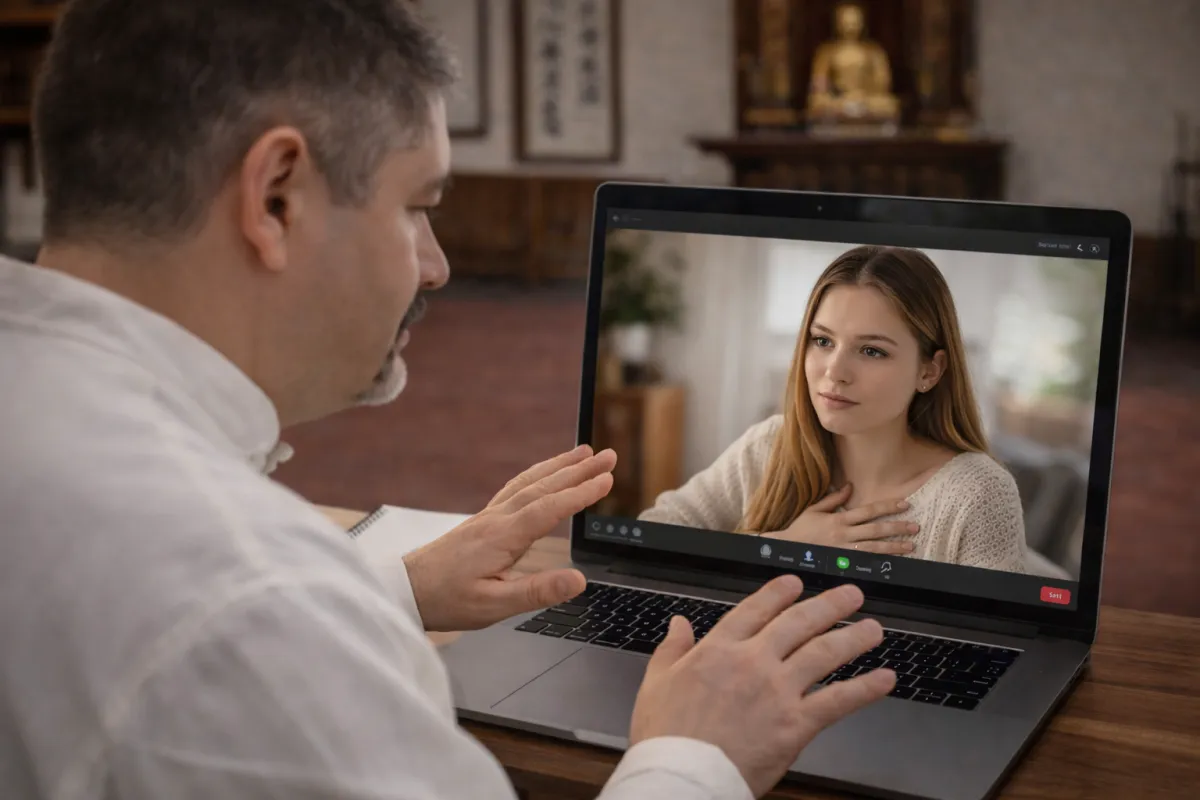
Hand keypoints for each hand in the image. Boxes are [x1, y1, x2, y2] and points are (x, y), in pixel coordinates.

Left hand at [403, 445, 615, 631]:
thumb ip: (538, 592)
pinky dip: (537, 475)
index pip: (549, 508)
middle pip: (544, 487)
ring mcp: (489, 516)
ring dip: (559, 466)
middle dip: (579, 470)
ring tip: (584, 453)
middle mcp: (497, 518)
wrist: (404, 589)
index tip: (608, 480)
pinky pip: (516, 488)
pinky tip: (545, 473)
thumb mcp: (494, 606)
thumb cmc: (446, 600)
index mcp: (502, 537)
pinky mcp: (483, 520)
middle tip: (609, 456)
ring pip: (530, 483)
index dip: (581, 494)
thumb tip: (578, 580)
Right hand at [630, 577, 894, 797]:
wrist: (683, 774)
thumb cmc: (667, 735)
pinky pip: (839, 700)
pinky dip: (865, 688)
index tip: (796, 583)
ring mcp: (778, 690)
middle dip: (829, 605)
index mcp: (718, 649)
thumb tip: (678, 624)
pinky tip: (885, 679)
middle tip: (851, 595)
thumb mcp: (657, 682)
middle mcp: (753, 661)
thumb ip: (671, 649)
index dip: (779, 593)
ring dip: (853, 638)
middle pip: (799, 623)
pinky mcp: (796, 723)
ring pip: (825, 653)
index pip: (755, 609)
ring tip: (873, 629)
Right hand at [765, 484, 917, 554]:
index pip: (868, 511)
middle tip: (915, 526)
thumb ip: (834, 499)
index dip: (887, 507)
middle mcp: (844, 535)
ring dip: (894, 547)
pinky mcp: (843, 564)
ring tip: (911, 545)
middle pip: (876, 530)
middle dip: (897, 528)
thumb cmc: (800, 530)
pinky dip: (881, 562)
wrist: (787, 551)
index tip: (904, 504)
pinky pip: (866, 563)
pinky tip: (894, 562)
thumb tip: (850, 486)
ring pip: (874, 548)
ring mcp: (845, 551)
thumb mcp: (814, 510)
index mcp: (838, 520)